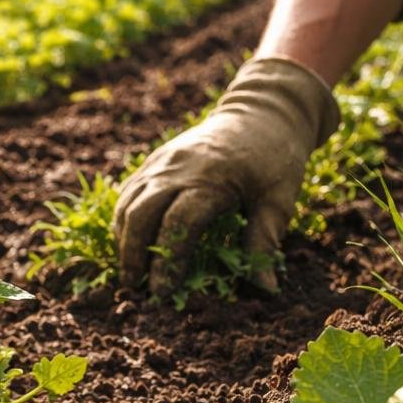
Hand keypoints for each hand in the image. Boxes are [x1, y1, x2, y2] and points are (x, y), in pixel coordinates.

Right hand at [113, 56, 338, 295]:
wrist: (262, 110)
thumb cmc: (276, 159)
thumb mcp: (279, 201)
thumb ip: (264, 243)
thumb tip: (265, 289)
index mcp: (211, 178)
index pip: (178, 224)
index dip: (167, 261)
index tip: (162, 291)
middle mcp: (179, 167)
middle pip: (141, 213)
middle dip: (133, 254)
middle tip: (135, 288)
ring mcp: (163, 161)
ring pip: (128, 203)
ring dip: (123, 240)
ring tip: (129, 273)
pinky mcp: (156, 159)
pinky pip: (129, 191)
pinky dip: (124, 220)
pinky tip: (129, 243)